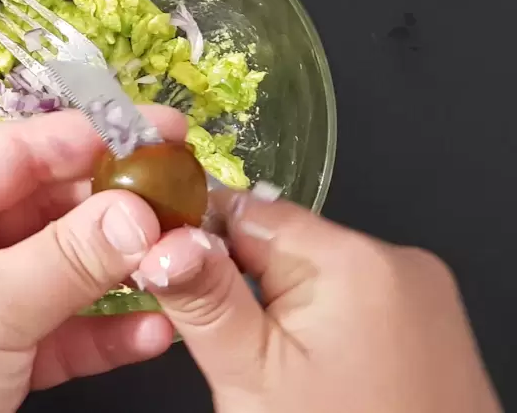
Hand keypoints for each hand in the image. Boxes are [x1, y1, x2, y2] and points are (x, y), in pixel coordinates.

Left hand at [0, 108, 185, 412]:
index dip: (89, 135)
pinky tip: (155, 329)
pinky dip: (102, 330)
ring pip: (55, 268)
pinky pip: (55, 328)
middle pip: (41, 205)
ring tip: (183, 260)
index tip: (159, 127)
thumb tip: (140, 211)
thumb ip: (72, 255)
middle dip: (115, 207)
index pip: (14, 150)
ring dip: (118, 269)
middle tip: (187, 199)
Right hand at [135, 185, 500, 412]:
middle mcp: (397, 262)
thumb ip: (204, 298)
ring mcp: (422, 294)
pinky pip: (354, 303)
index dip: (197, 246)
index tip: (175, 287)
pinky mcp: (430, 325)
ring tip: (287, 378)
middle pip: (280, 245)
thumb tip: (160, 236)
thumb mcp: (252, 375)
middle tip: (238, 357)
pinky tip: (323, 379)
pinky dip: (325, 331)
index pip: (244, 211)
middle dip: (244, 290)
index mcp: (352, 259)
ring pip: (315, 276)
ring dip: (283, 313)